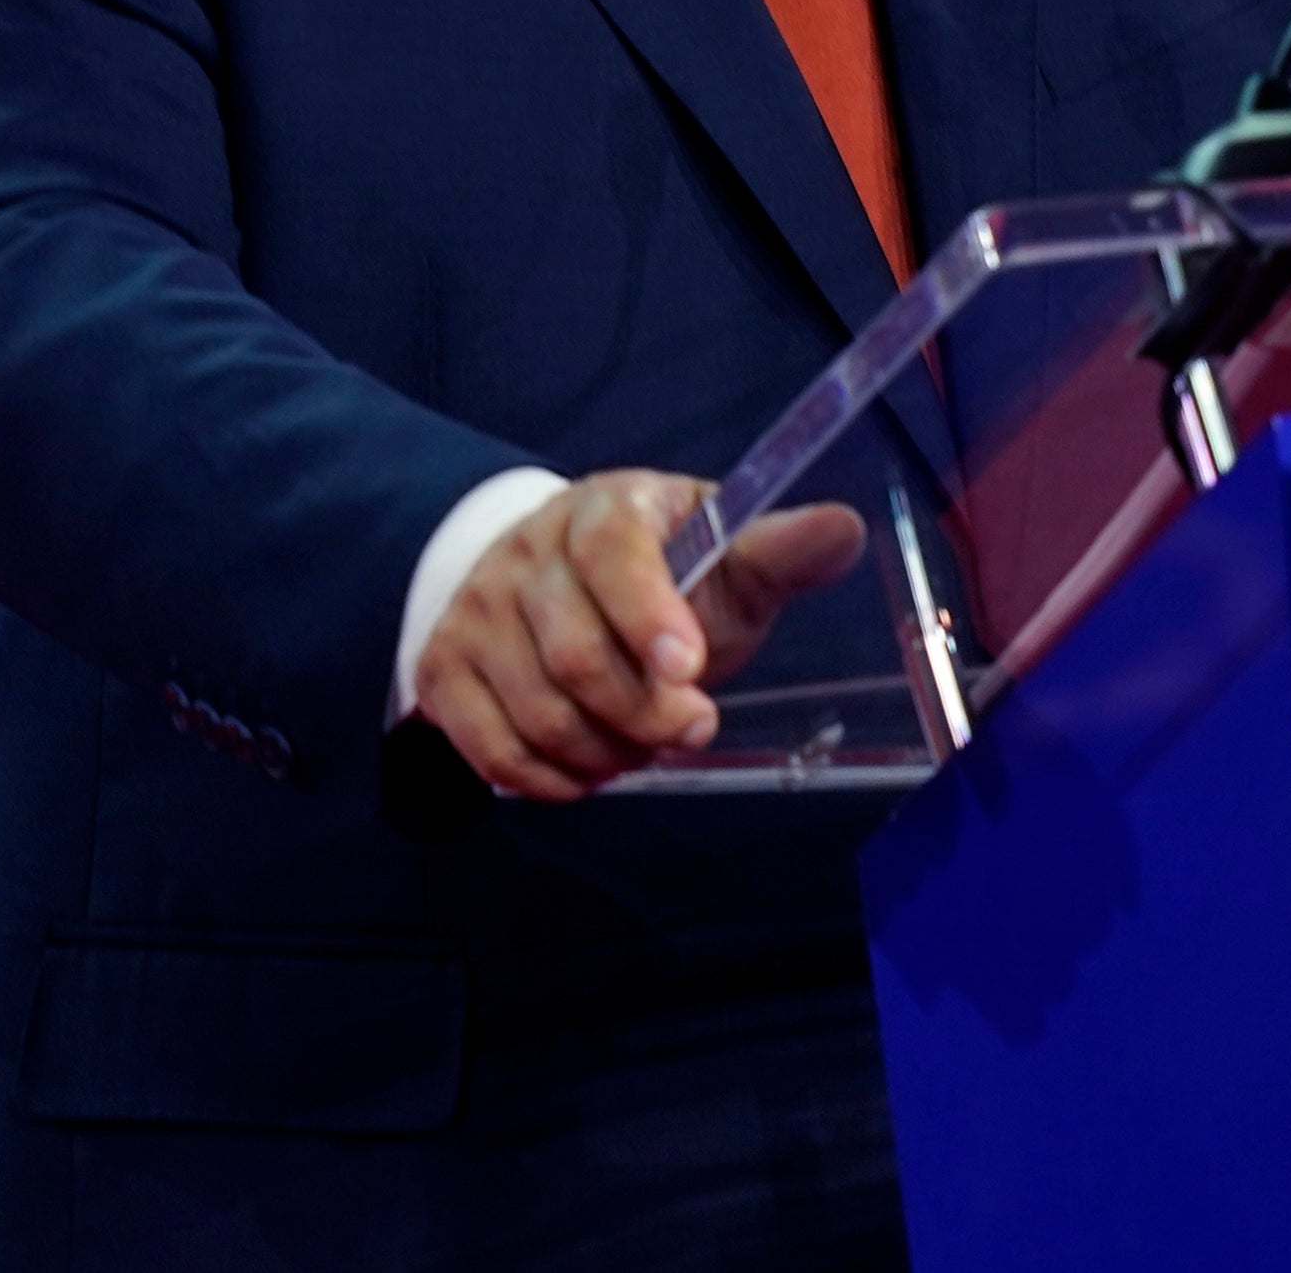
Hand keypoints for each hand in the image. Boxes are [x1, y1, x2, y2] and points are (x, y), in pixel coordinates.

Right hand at [409, 471, 868, 800]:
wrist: (559, 579)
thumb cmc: (662, 574)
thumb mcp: (724, 559)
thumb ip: (779, 553)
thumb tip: (845, 528)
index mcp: (603, 510)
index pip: (610, 555)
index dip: (647, 615)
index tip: (691, 669)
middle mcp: (525, 552)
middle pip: (574, 656)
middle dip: (645, 714)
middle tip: (693, 727)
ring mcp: (476, 610)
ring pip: (536, 713)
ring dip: (605, 753)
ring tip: (642, 744)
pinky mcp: (444, 669)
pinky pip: (492, 751)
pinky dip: (551, 781)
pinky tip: (590, 767)